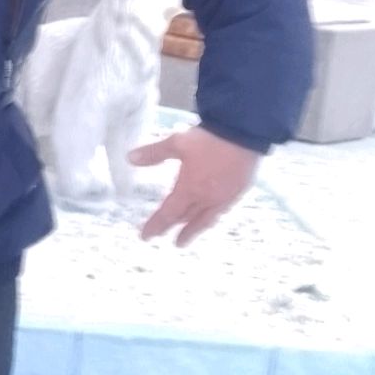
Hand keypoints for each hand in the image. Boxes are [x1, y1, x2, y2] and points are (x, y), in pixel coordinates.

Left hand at [128, 126, 259, 247]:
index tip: (145, 236)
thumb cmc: (209, 139)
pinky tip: (210, 217)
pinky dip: (210, 218)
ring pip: (205, 220)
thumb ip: (154, 153)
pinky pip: (221, 211)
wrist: (244, 132)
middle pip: (186, 218)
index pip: (168, 213)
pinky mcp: (238, 191)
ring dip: (192, 231)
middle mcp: (206, 198)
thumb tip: (129, 158)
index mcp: (189, 189)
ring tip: (183, 241)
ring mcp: (224, 197)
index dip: (155, 225)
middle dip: (172, 228)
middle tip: (163, 238)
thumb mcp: (177, 142)